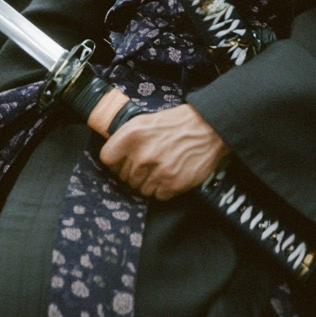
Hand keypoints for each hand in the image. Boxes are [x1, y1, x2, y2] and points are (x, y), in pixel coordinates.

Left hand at [99, 104, 227, 199]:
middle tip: (149, 162)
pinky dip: (163, 189)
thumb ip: (126, 137)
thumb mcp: (145, 121)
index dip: (115, 161)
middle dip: (134, 172)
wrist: (208, 128)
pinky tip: (170, 175)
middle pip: (124, 176)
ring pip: (139, 189)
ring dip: (148, 182)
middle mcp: (142, 155)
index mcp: (131, 135)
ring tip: (161, 168)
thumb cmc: (175, 123)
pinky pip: (157, 196)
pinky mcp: (172, 185)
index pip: (107, 158)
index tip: (123, 160)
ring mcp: (157, 171)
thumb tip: (113, 154)